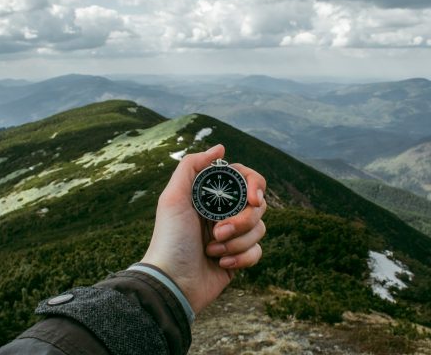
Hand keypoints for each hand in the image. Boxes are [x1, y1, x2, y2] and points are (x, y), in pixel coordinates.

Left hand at [141, 144, 266, 312]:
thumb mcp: (173, 197)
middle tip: (218, 231)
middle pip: (258, 205)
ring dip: (236, 242)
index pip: (246, 180)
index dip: (255, 186)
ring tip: (212, 250)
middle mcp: (224, 213)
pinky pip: (258, 252)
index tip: (253, 199)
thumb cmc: (170, 238)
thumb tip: (221, 147)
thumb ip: (192, 166)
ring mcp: (233, 235)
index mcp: (212, 196)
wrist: (172, 282)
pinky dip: (241, 258)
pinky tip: (221, 264)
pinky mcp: (239, 257)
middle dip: (241, 221)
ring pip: (260, 229)